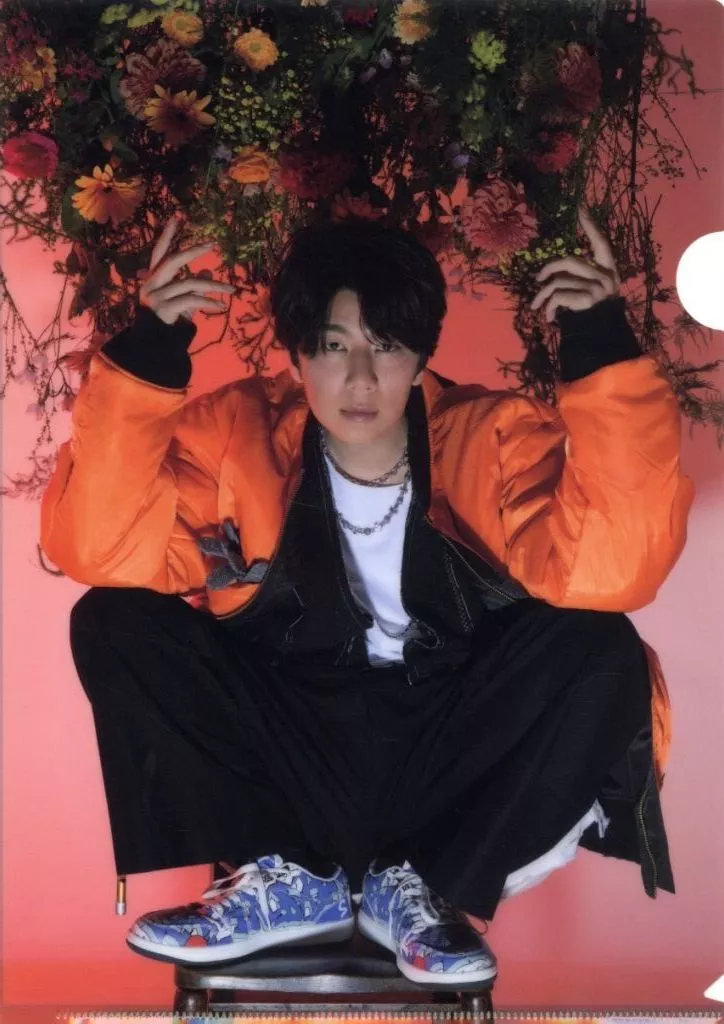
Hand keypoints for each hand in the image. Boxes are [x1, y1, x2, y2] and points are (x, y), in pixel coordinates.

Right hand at [138, 214, 235, 325]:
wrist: (154, 343)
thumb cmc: (168, 319)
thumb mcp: (183, 299)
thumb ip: (193, 285)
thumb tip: (208, 272)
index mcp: (153, 278)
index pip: (159, 252)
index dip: (166, 235)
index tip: (176, 217)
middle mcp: (152, 284)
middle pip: (173, 261)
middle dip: (192, 251)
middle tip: (211, 244)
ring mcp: (157, 296)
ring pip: (189, 283)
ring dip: (213, 286)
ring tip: (231, 290)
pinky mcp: (165, 309)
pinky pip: (191, 300)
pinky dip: (208, 302)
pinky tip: (220, 306)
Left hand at [530, 205, 620, 323]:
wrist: (602, 336)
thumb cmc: (593, 313)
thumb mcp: (590, 291)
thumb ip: (579, 279)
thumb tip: (552, 276)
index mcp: (609, 269)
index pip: (601, 242)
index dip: (591, 226)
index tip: (581, 207)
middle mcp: (605, 275)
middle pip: (570, 261)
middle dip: (549, 268)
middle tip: (537, 279)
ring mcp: (598, 287)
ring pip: (559, 281)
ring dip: (542, 295)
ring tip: (536, 305)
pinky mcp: (588, 299)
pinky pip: (559, 296)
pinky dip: (549, 307)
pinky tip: (549, 316)